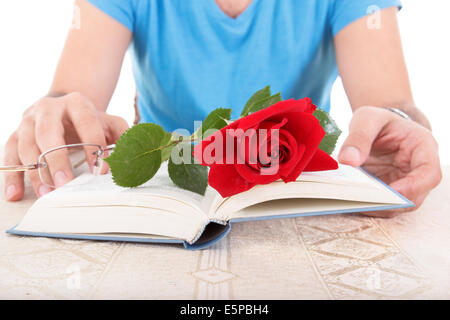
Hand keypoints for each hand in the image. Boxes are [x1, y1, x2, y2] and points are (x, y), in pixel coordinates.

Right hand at [3, 92, 128, 200]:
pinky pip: (9, 155)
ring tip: (45, 193)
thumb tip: (133, 158)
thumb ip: (124, 137)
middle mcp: (49, 108)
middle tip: (65, 183)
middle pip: (48, 132)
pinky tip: (14, 194)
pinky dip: (11, 176)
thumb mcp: (110, 123)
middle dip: (56, 158)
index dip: (95, 147)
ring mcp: (28, 121)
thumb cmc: (89, 121)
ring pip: (26, 145)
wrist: (63, 107)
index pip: (87, 123)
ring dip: (35, 171)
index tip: (101, 171)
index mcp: (77, 103)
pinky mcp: (14, 135)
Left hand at [338, 106, 441, 217]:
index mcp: (422, 147)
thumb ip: (358, 136)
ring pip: (398, 206)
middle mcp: (418, 170)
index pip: (430, 173)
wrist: (377, 126)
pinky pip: (382, 205)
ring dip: (376, 207)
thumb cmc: (378, 120)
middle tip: (363, 200)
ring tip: (353, 201)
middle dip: (390, 202)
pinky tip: (350, 201)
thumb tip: (348, 161)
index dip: (414, 186)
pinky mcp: (389, 192)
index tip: (392, 191)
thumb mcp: (367, 118)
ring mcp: (404, 183)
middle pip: (415, 197)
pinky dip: (367, 205)